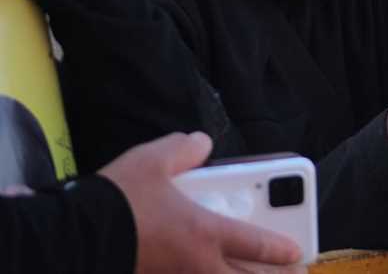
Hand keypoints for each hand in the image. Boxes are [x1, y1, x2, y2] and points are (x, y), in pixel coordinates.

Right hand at [99, 132, 301, 273]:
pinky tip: (212, 273)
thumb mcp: (155, 160)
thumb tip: (200, 144)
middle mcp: (196, 264)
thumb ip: (185, 149)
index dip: (280, 249)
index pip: (254, 244)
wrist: (74, 236)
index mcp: (203, 232)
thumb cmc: (118, 200)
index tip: (297, 251)